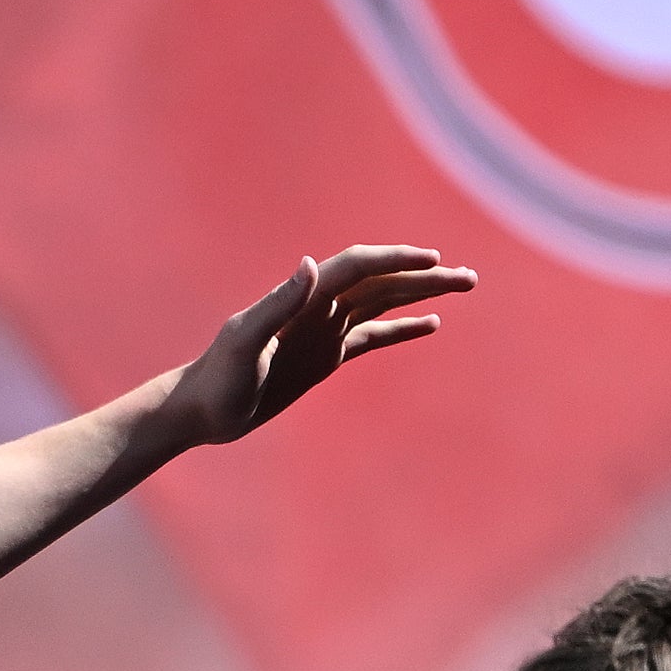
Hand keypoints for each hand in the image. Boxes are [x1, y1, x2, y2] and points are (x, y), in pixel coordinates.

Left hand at [150, 245, 476, 448]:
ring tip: (463, 287)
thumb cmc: (218, 378)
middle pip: (381, 281)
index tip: (433, 261)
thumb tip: (312, 264)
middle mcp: (318, 307)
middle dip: (424, 276)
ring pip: (384, 303)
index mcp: (302, 299)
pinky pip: (373, 335)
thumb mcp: (245, 342)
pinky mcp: (325, 356)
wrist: (202, 410)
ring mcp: (324, 330)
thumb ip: (278, 304)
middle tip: (469, 277)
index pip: (357, 268)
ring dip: (422, 294)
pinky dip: (402, 328)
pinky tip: (431, 324)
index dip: (395, 260)